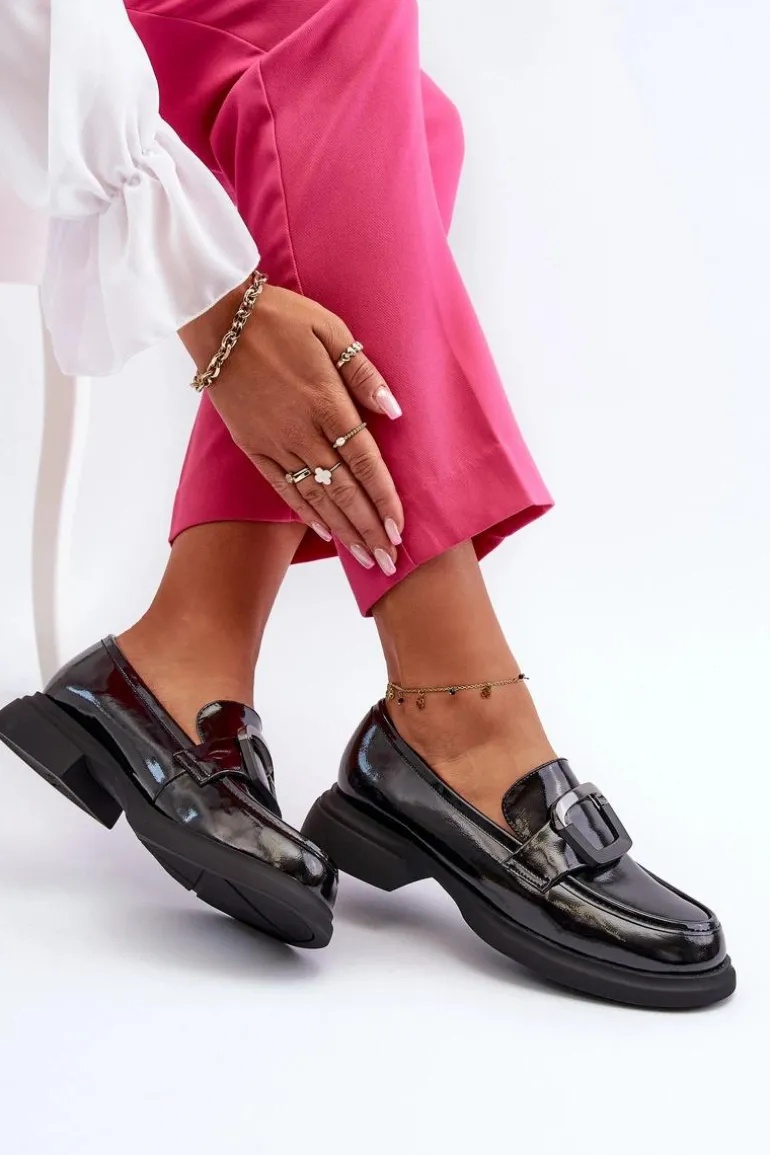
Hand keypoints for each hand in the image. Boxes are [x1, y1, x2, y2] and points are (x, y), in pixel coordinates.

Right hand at [180, 281, 403, 572]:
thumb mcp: (330, 329)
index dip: (383, 498)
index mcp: (326, 401)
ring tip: (364, 559)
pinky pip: (282, 486)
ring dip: (343, 530)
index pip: (363, 461)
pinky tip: (324, 531)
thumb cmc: (280, 317)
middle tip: (390, 562)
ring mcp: (274, 441)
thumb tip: (393, 410)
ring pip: (315, 496)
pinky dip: (305, 511)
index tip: (400, 529)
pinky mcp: (252, 445)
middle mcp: (301, 430)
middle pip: (343, 490)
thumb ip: (362, 372)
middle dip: (369, 529)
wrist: (216, 318)